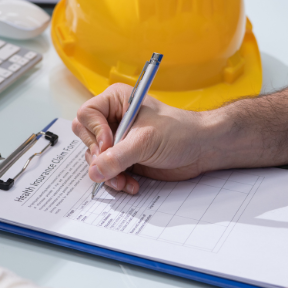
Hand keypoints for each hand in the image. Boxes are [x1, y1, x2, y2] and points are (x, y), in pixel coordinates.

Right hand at [72, 83, 217, 194]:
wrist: (201, 149)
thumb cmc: (180, 132)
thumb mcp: (145, 141)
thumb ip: (117, 157)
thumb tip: (94, 171)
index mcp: (116, 102)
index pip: (87, 115)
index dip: (95, 132)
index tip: (109, 145)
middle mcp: (113, 119)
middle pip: (86, 138)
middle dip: (98, 157)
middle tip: (113, 166)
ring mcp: (118, 140)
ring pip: (95, 159)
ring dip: (108, 174)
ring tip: (124, 181)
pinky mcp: (124, 157)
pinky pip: (108, 171)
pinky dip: (116, 180)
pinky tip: (131, 184)